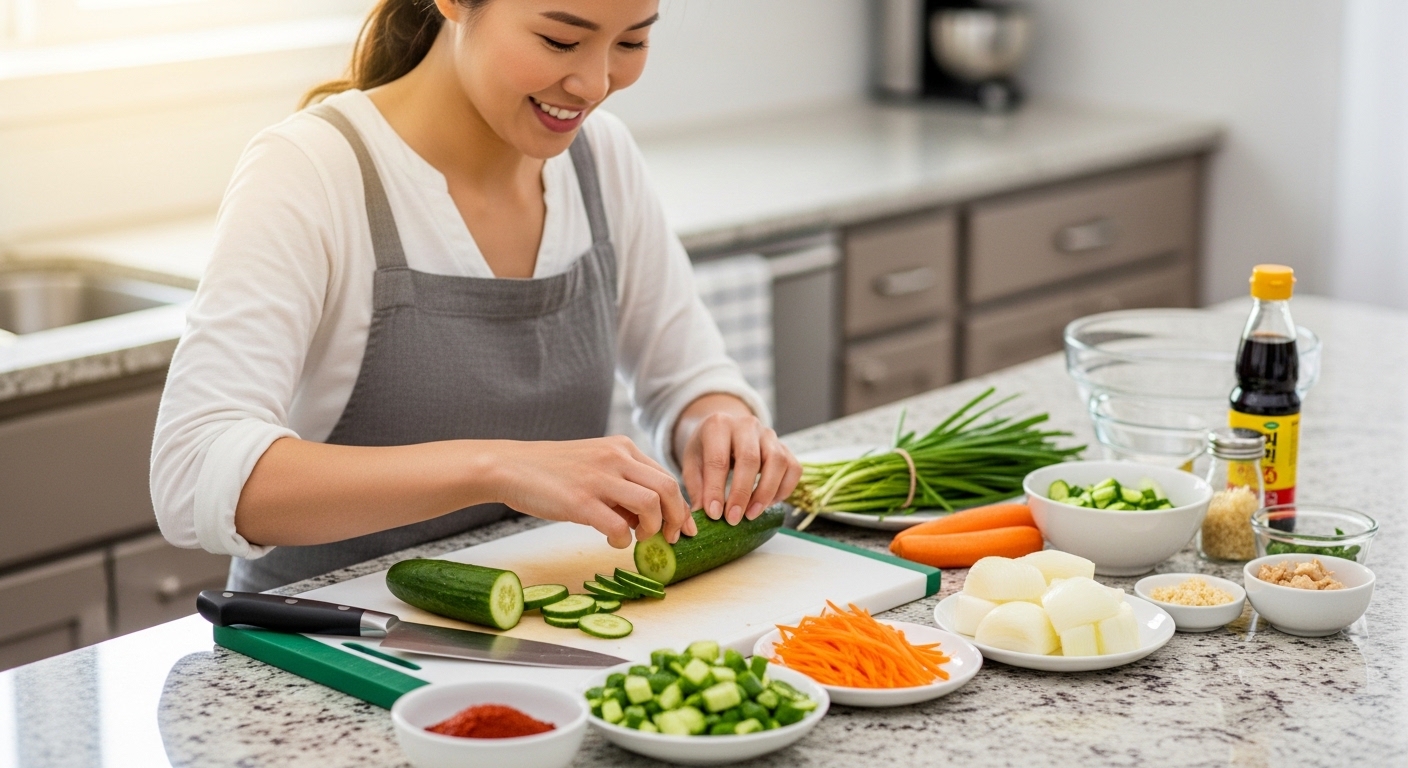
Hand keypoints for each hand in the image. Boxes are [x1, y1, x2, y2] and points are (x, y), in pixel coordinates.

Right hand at [489, 437, 694, 547]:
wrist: (510, 466)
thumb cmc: (553, 471)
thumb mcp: (595, 464)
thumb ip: (622, 482)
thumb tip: (647, 517)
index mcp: (622, 448)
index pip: (666, 476)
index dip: (680, 505)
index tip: (681, 527)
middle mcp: (616, 458)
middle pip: (668, 488)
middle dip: (676, 518)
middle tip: (669, 538)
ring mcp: (598, 479)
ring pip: (651, 504)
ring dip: (652, 528)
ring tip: (639, 537)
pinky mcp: (580, 501)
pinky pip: (619, 525)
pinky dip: (623, 539)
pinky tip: (613, 539)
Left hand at [675, 394, 802, 525]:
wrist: (725, 429)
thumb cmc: (707, 448)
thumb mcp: (692, 463)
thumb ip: (697, 488)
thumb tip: (701, 517)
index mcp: (718, 425)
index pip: (718, 460)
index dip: (716, 489)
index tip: (714, 514)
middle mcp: (747, 425)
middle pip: (750, 459)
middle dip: (742, 494)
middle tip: (733, 519)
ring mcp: (769, 435)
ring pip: (777, 462)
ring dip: (765, 493)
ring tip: (751, 514)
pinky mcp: (785, 447)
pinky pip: (793, 468)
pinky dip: (784, 490)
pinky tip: (768, 503)